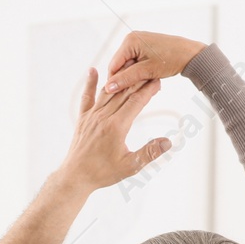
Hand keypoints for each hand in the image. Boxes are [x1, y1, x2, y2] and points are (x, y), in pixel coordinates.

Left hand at [58, 69, 169, 191]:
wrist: (76, 177)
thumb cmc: (103, 173)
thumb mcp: (130, 166)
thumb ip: (149, 152)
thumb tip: (169, 142)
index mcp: (117, 127)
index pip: (137, 102)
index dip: (148, 90)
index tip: (158, 80)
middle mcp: (103, 117)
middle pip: (124, 93)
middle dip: (138, 81)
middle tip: (150, 70)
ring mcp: (92, 116)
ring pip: (108, 92)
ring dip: (120, 78)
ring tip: (131, 66)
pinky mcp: (83, 119)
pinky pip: (87, 98)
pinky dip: (90, 84)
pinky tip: (93, 70)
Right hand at [104, 31, 207, 92]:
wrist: (190, 54)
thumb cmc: (171, 59)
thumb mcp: (146, 72)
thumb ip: (126, 79)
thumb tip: (108, 88)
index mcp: (130, 41)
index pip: (113, 65)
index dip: (115, 81)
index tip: (119, 95)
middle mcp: (132, 38)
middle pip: (119, 65)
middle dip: (126, 78)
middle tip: (136, 89)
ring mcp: (138, 42)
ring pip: (127, 65)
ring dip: (133, 76)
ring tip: (145, 82)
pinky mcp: (143, 46)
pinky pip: (134, 62)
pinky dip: (139, 71)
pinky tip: (147, 76)